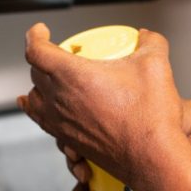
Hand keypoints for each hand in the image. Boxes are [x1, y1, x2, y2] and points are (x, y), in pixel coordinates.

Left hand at [17, 23, 190, 190]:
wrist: (153, 158)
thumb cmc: (150, 118)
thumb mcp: (155, 66)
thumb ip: (151, 43)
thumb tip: (147, 38)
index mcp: (71, 76)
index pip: (36, 50)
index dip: (35, 36)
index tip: (41, 32)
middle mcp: (60, 100)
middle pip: (35, 73)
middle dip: (43, 58)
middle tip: (60, 52)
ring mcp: (61, 123)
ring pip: (35, 99)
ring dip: (38, 84)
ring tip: (47, 78)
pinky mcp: (70, 140)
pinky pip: (42, 121)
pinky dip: (36, 109)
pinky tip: (38, 107)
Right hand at [58, 101, 190, 190]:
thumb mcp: (188, 115)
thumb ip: (179, 112)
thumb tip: (171, 106)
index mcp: (126, 109)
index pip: (92, 110)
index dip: (79, 125)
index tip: (77, 140)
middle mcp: (118, 129)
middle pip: (81, 137)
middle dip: (72, 153)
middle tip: (79, 166)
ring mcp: (118, 151)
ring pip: (84, 160)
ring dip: (76, 175)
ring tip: (81, 186)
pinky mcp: (121, 172)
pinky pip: (96, 182)